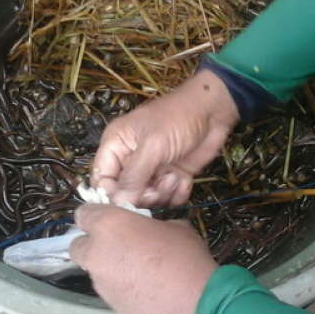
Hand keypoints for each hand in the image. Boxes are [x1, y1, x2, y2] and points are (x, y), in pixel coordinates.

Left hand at [71, 203, 217, 313]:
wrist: (194, 303)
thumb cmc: (185, 256)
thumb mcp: (173, 227)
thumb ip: (150, 225)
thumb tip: (149, 232)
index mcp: (109, 225)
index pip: (83, 214)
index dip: (95, 216)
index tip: (110, 219)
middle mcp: (96, 252)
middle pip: (78, 245)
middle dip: (92, 244)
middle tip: (118, 245)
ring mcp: (100, 280)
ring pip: (93, 268)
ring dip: (106, 265)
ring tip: (135, 270)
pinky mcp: (109, 302)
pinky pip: (107, 287)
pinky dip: (118, 284)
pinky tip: (141, 287)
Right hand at [92, 68, 238, 207]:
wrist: (213, 111)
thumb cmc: (177, 118)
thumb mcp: (153, 144)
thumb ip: (134, 175)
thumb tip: (117, 203)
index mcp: (116, 145)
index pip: (101, 178)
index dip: (111, 194)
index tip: (128, 202)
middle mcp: (130, 160)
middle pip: (125, 193)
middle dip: (142, 195)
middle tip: (157, 187)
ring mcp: (152, 170)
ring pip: (148, 198)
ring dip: (162, 193)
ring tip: (173, 176)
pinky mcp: (172, 176)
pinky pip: (169, 198)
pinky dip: (178, 193)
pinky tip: (184, 179)